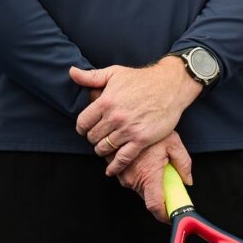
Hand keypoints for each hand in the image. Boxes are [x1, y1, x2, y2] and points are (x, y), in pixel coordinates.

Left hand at [73, 58, 202, 154]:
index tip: (87, 129)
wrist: (171, 86)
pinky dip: (115, 166)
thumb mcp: (115, 73)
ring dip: (103, 150)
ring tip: (107, 147)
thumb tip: (71, 72)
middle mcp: (115, 117)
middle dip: (94, 138)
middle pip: (93, 137)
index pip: (82, 123)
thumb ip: (91, 76)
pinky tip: (111, 170)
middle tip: (100, 137)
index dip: (83, 128)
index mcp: (105, 102)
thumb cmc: (142, 79)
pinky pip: (123, 157)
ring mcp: (128, 129)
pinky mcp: (142, 139)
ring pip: (105, 148)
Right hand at [113, 132, 192, 223]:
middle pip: (148, 197)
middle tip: (169, 180)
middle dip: (160, 194)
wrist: (128, 118)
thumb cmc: (152, 130)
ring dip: (149, 183)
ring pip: (139, 188)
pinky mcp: (116, 169)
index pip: (154, 204)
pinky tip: (145, 161)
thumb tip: (188, 181)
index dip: (163, 215)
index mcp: (149, 174)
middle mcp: (133, 178)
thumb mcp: (175, 144)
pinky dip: (139, 175)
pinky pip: (130, 179)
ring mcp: (122, 175)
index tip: (171, 217)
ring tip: (155, 164)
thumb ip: (184, 164)